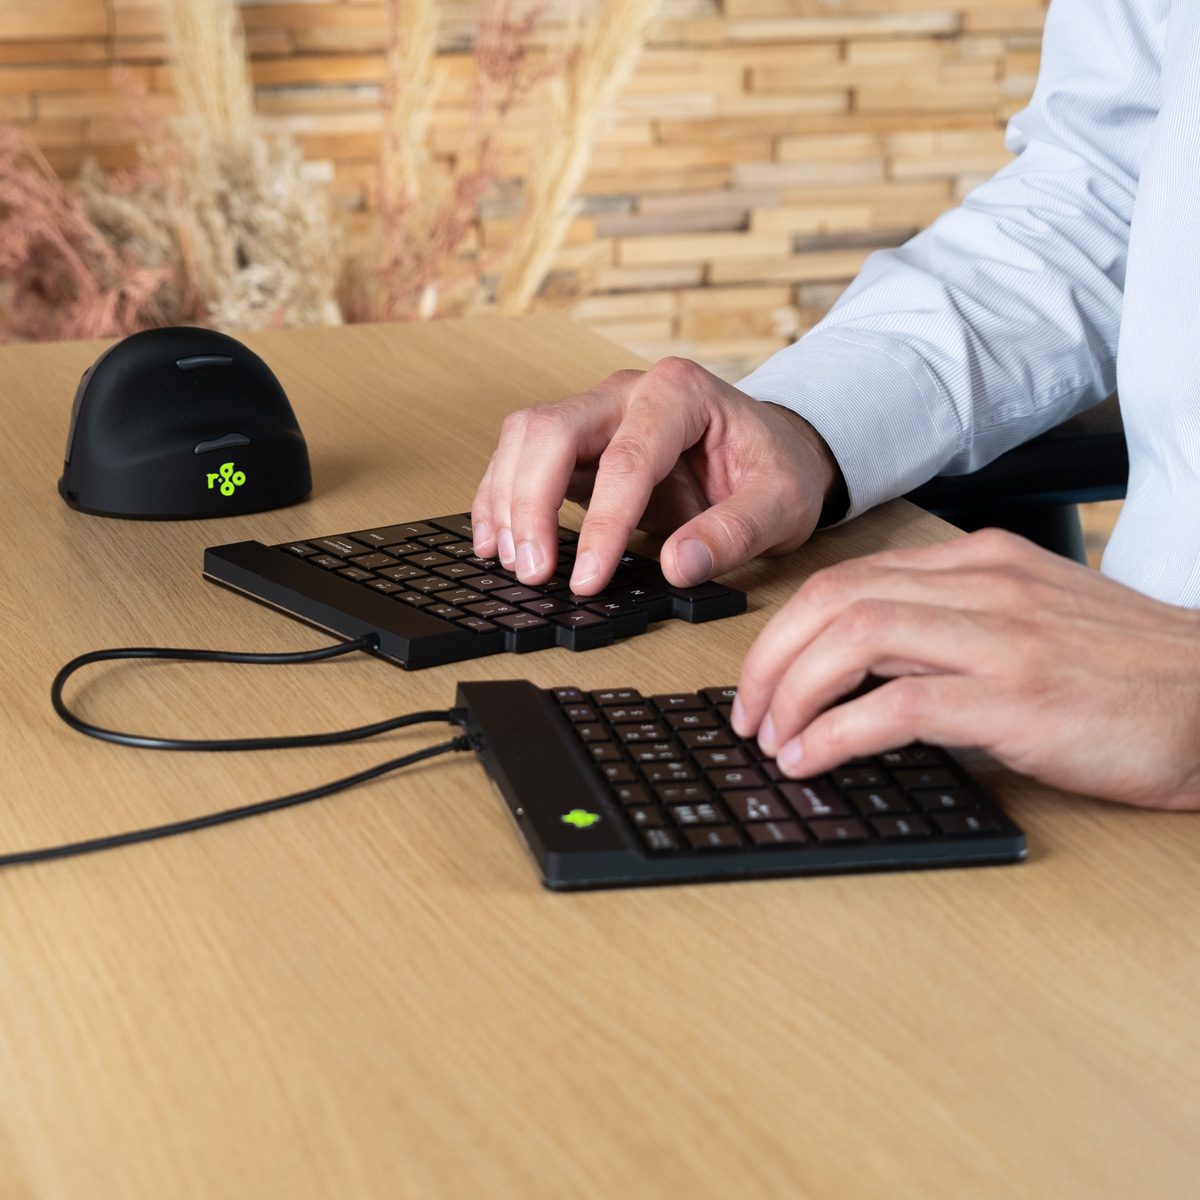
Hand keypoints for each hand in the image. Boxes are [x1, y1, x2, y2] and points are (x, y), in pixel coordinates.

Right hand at [470, 357, 842, 593]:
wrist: (773, 452)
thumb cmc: (776, 468)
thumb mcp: (782, 504)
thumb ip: (735, 533)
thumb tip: (678, 566)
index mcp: (680, 393)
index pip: (627, 458)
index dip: (602, 524)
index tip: (588, 580)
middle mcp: (628, 391)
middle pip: (552, 431)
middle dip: (531, 504)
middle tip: (534, 573)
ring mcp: (597, 412)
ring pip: (524, 438)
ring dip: (507, 501)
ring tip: (510, 563)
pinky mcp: (579, 443)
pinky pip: (522, 458)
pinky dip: (502, 498)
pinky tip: (496, 540)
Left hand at [732, 528, 1199, 810]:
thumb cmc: (1127, 675)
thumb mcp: (1031, 623)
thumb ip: (951, 629)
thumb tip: (858, 680)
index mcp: (980, 561)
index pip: (849, 578)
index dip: (786, 630)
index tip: (762, 678)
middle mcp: (983, 583)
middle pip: (833, 600)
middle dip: (769, 659)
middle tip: (748, 712)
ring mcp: (1001, 635)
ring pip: (852, 637)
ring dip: (791, 692)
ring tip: (772, 739)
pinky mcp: (1018, 696)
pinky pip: (896, 704)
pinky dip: (835, 732)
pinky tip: (812, 758)